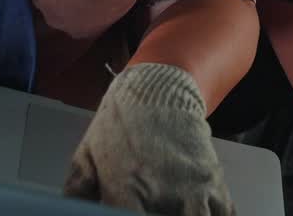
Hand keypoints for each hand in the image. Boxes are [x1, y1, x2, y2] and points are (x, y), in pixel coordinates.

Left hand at [63, 63, 233, 215]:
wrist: (159, 89)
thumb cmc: (122, 122)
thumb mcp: (88, 154)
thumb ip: (76, 190)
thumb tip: (67, 209)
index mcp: (126, 188)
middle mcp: (162, 191)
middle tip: (159, 213)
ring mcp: (192, 187)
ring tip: (179, 212)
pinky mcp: (214, 181)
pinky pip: (226, 213)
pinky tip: (205, 214)